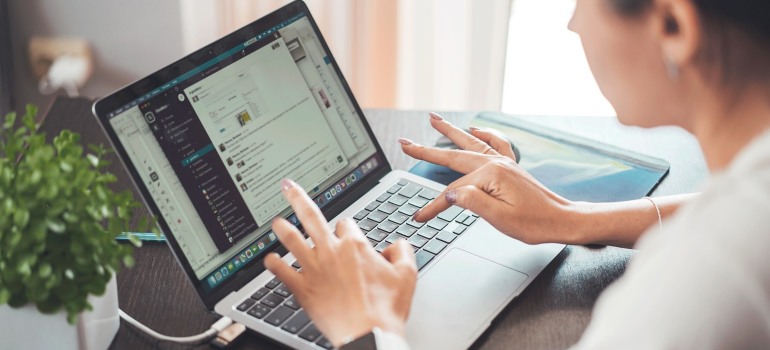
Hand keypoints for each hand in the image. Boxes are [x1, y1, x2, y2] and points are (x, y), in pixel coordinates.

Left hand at [264, 179, 416, 346]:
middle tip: (288, 187)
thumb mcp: (408, 275)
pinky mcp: (303, 289)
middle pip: (311, 216)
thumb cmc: (386, 309)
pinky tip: (269, 260)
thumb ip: (403, 252)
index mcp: (355, 245)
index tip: (347, 236)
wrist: (368, 335)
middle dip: (298, 198)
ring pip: (292, 240)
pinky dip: (273, 264)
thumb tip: (398, 244)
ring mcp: (314, 269)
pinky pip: (282, 272)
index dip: (347, 229)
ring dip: (282, 229)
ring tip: (276, 221)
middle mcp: (331, 252)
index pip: (346, 224)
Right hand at [399, 113, 580, 244]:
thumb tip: (450, 193)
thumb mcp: (500, 219)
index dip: (434, 206)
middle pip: (454, 156)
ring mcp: (504, 162)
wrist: (562, 220)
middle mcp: (496, 163)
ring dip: (450, 131)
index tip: (419, 217)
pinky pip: (495, 143)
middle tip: (405, 142)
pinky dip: (484, 135)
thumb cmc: (535, 223)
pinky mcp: (511, 166)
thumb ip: (473, 202)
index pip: (453, 192)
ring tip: (433, 119)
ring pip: (470, 143)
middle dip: (427, 150)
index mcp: (491, 176)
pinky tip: (475, 129)